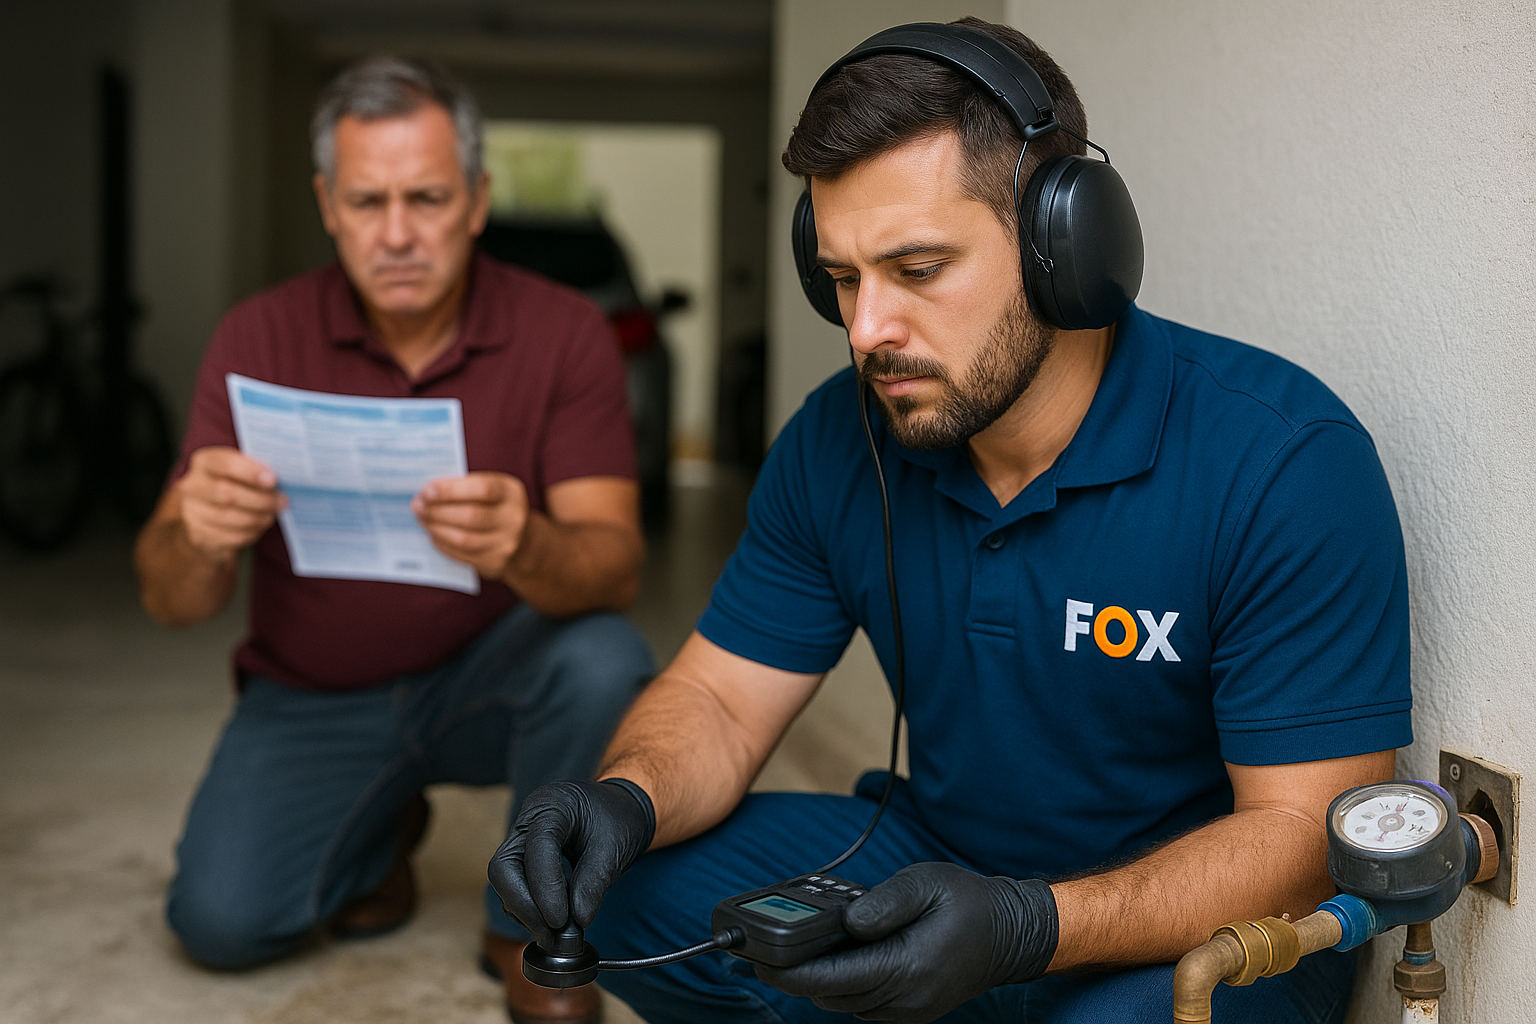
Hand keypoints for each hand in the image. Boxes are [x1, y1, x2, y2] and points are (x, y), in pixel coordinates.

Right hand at [175, 446, 285, 560]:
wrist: (203, 515)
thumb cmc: (230, 484)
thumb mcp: (237, 470)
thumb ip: (254, 469)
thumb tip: (285, 477)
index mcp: (203, 462)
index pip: (227, 464)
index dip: (252, 472)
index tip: (273, 480)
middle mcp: (191, 486)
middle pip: (229, 494)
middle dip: (261, 499)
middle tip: (282, 501)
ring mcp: (192, 512)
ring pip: (231, 518)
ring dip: (259, 517)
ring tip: (272, 513)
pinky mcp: (199, 535)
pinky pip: (232, 536)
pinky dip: (252, 532)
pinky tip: (260, 525)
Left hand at [413, 471, 529, 579]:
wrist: (524, 541)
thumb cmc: (497, 506)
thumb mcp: (494, 488)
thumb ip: (467, 485)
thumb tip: (428, 491)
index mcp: (511, 493)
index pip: (482, 489)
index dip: (451, 490)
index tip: (427, 490)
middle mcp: (513, 519)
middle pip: (469, 516)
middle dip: (437, 511)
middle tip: (418, 505)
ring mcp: (505, 544)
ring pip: (462, 538)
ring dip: (435, 528)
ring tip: (422, 518)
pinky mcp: (494, 563)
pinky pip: (461, 554)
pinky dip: (442, 543)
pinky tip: (433, 533)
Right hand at [487, 779, 655, 949]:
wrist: (620, 809)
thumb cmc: (619, 821)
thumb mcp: (615, 849)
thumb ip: (594, 883)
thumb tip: (576, 922)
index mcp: (553, 804)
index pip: (537, 848)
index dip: (546, 888)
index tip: (561, 922)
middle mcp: (528, 819)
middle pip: (504, 868)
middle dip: (525, 906)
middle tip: (552, 934)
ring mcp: (521, 838)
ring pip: (504, 881)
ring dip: (526, 912)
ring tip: (555, 935)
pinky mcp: (521, 858)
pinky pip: (513, 887)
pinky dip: (528, 909)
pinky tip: (550, 922)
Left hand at [756, 862, 1057, 1022]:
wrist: (1010, 934)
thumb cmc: (968, 903)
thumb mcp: (925, 883)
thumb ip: (883, 903)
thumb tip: (847, 920)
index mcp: (906, 967)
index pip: (832, 979)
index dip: (790, 972)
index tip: (758, 960)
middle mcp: (905, 999)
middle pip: (831, 995)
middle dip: (794, 975)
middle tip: (762, 950)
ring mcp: (909, 1010)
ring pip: (844, 1004)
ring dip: (817, 982)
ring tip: (791, 951)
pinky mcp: (910, 1010)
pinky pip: (863, 1005)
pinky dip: (841, 986)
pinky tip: (831, 960)